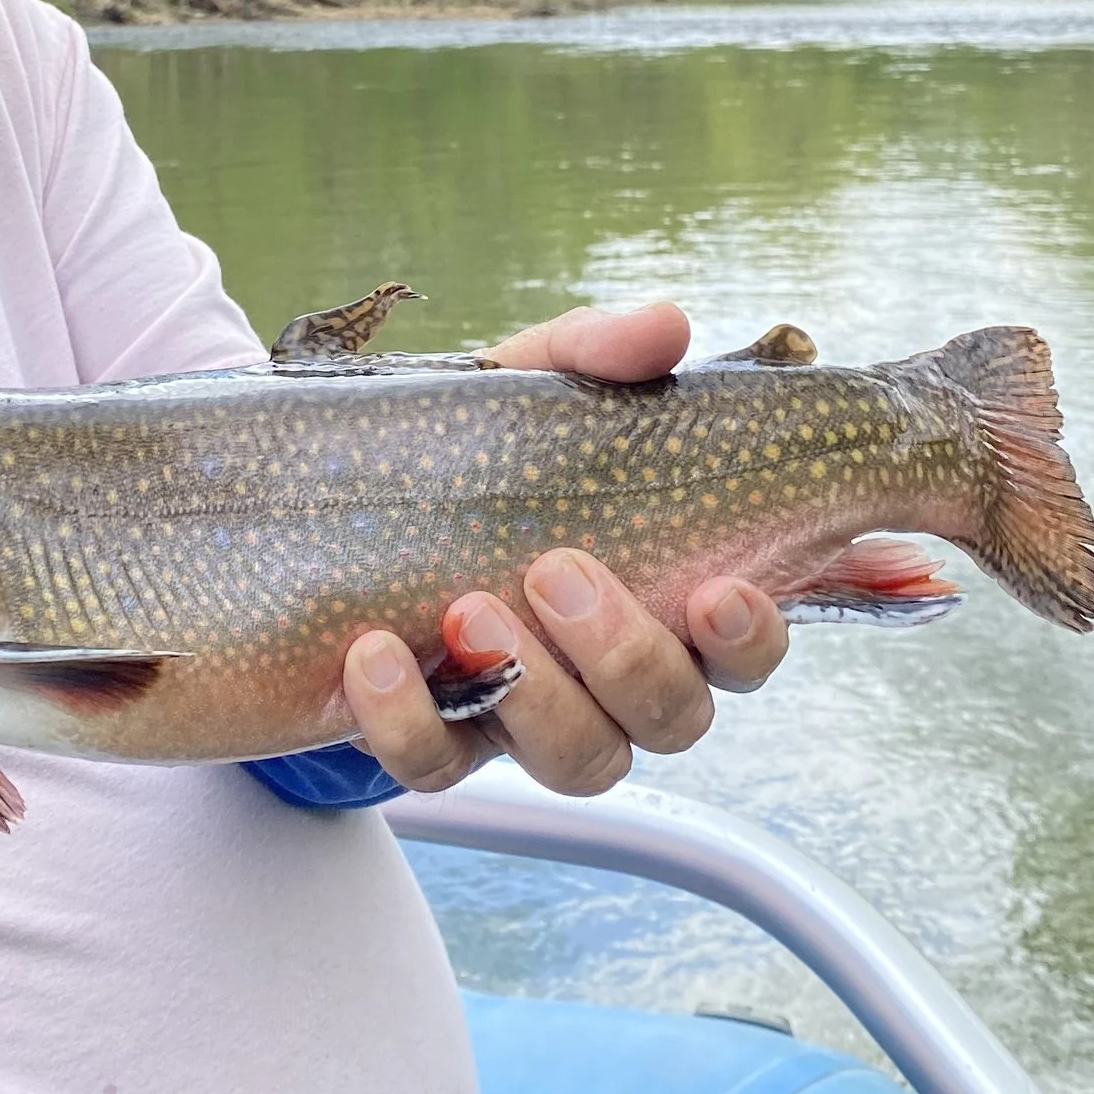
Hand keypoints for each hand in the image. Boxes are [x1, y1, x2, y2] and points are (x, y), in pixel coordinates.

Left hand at [339, 302, 788, 798]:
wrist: (343, 495)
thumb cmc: (484, 446)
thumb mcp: (533, 385)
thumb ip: (597, 352)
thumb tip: (664, 326)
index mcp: (667, 596)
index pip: (746, 647)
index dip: (750, 636)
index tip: (720, 589)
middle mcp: (618, 678)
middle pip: (674, 717)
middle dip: (625, 655)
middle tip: (557, 571)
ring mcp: (535, 719)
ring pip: (581, 761)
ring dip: (534, 695)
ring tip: (468, 609)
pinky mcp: (444, 741)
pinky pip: (441, 767)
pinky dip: (408, 723)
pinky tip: (374, 655)